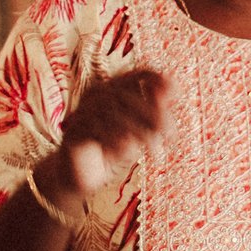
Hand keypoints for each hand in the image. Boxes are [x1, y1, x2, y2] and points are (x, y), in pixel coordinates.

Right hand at [35, 68, 167, 212]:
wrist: (77, 176)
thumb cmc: (110, 148)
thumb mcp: (138, 129)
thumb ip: (153, 108)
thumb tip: (173, 86)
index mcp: (111, 88)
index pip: (137, 74)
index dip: (157, 79)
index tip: (176, 93)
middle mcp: (94, 95)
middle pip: (129, 96)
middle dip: (155, 114)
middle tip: (171, 134)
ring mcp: (82, 113)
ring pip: (116, 116)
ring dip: (142, 133)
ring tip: (156, 150)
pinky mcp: (74, 134)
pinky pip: (100, 134)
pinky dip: (119, 143)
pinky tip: (130, 152)